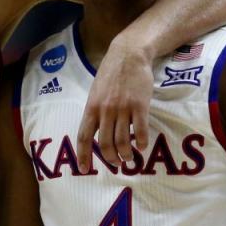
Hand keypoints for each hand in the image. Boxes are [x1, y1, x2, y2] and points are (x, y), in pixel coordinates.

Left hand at [76, 38, 152, 172]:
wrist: (128, 55)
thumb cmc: (111, 74)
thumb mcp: (95, 92)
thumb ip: (95, 111)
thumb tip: (94, 130)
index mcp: (91, 108)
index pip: (84, 137)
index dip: (83, 155)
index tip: (84, 170)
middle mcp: (105, 111)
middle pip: (105, 144)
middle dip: (110, 158)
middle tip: (116, 163)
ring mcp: (122, 108)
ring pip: (123, 141)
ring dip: (126, 154)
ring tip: (130, 158)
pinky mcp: (140, 105)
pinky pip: (140, 131)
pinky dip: (141, 142)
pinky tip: (142, 146)